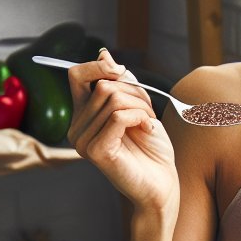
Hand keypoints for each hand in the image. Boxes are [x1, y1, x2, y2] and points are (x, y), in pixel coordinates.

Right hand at [67, 49, 178, 210]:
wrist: (163, 185)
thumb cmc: (152, 150)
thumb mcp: (139, 107)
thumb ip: (121, 84)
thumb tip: (104, 55)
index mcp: (83, 115)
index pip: (77, 75)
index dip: (100, 66)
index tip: (122, 72)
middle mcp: (77, 128)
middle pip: (102, 85)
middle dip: (135, 92)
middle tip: (148, 111)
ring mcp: (83, 141)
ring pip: (112, 99)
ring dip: (141, 106)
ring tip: (149, 123)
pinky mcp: (96, 151)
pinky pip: (118, 116)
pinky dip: (140, 117)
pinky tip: (148, 129)